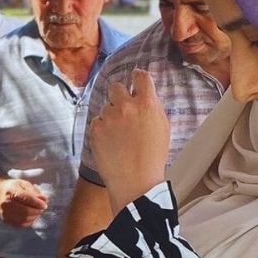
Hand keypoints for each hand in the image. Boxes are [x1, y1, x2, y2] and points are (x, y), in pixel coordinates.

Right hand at [0, 179, 48, 226]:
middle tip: (42, 208)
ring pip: (24, 219)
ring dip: (34, 217)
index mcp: (10, 191)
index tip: (44, 204)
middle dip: (37, 211)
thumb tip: (44, 199)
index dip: (37, 203)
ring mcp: (4, 213)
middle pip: (25, 211)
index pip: (26, 198)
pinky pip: (20, 224)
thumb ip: (34, 192)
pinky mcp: (5, 220)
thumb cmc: (12, 188)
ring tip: (37, 212)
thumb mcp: (23, 184)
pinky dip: (29, 222)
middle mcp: (5, 202)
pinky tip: (32, 216)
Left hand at [89, 70, 169, 197]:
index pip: (140, 76)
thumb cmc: (153, 157)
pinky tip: (110, 142)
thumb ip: (152, 107)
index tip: (134, 80)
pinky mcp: (95, 129)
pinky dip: (102, 129)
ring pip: (106, 107)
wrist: (136, 181)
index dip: (137, 77)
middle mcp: (126, 106)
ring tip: (119, 135)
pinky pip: (97, 121)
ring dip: (111, 115)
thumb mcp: (162, 127)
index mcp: (147, 104)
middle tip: (123, 110)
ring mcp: (109, 117)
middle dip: (119, 96)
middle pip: (116, 87)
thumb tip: (143, 94)